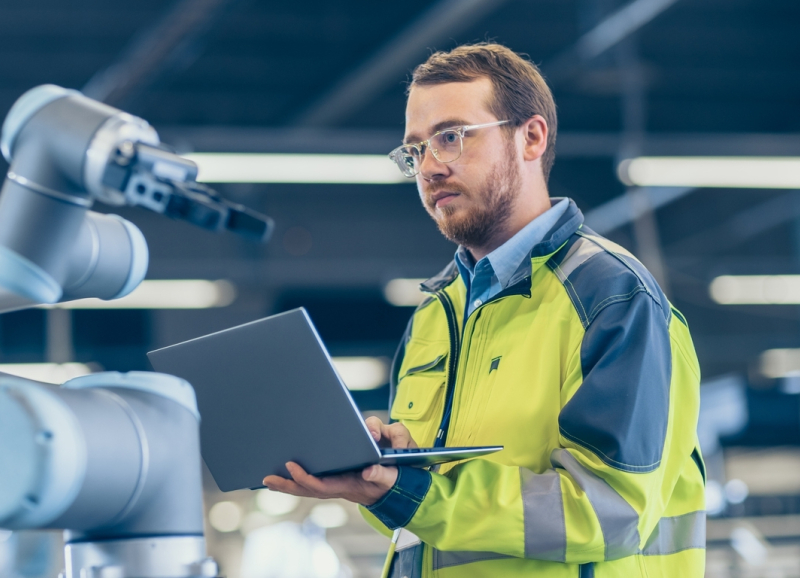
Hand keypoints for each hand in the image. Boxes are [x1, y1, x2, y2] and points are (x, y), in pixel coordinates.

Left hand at [261, 417, 417, 505]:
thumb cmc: (396, 477)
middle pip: (309, 488)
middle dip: (288, 485)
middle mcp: (341, 483)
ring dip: (290, 483)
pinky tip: (287, 473)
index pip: (323, 485)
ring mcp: (339, 480)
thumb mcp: (393, 476)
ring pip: (310, 485)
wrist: (402, 485)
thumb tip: (368, 473)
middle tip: (266, 479)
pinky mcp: (340, 474)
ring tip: (270, 479)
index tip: (290, 467)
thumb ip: (382, 474)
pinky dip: (300, 478)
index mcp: (350, 484)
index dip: (305, 478)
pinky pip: (316, 479)